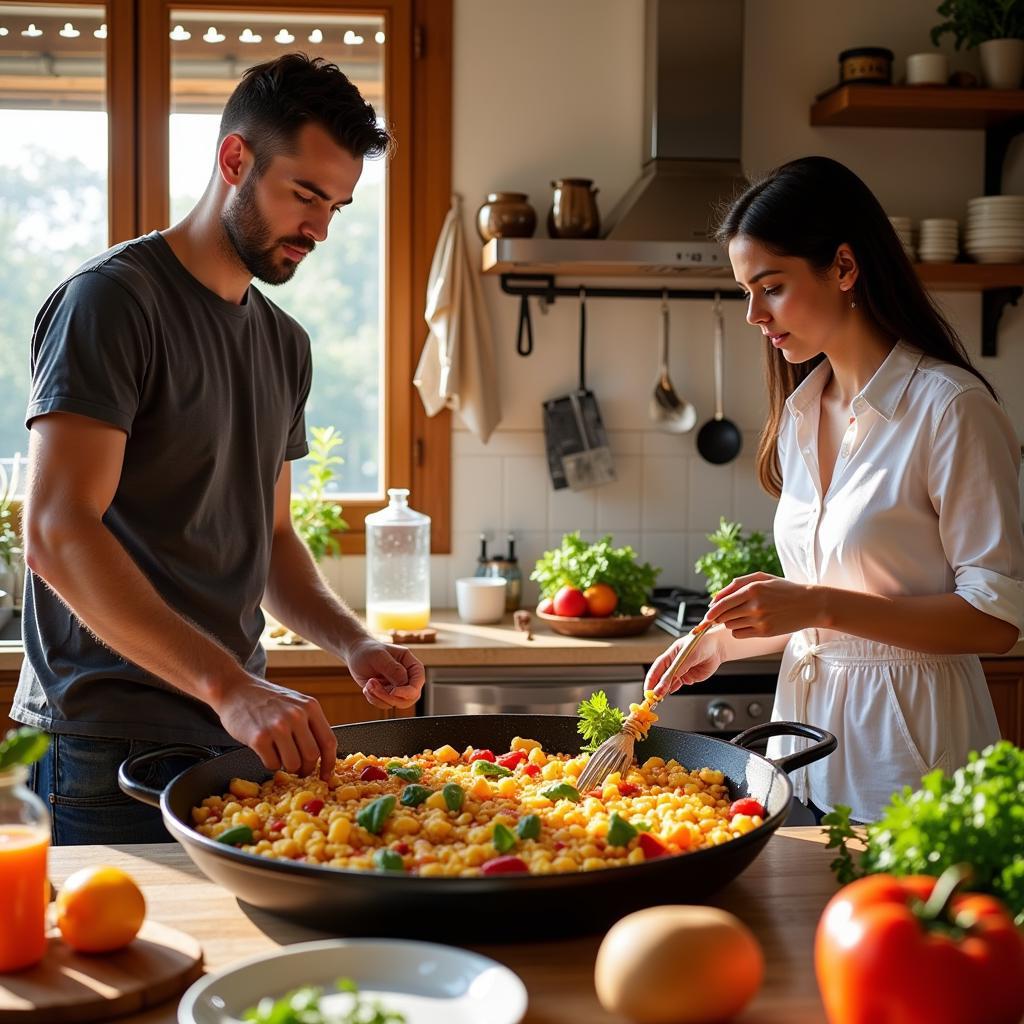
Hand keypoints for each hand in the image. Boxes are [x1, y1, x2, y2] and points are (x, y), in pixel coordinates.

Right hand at [214, 673, 336, 780]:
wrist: (235, 690)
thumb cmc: (266, 699)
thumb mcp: (295, 703)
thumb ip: (309, 724)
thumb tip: (322, 756)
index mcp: (310, 707)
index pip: (329, 741)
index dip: (329, 763)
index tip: (325, 776)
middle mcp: (296, 715)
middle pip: (312, 756)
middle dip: (306, 769)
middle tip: (299, 770)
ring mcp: (278, 726)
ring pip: (293, 764)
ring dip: (287, 767)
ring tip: (279, 756)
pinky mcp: (259, 738)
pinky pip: (273, 764)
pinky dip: (271, 764)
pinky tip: (266, 751)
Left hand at [345, 637, 425, 710]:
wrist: (356, 654)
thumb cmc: (368, 650)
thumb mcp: (379, 656)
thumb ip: (393, 669)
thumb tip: (404, 684)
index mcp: (410, 664)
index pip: (419, 680)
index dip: (409, 691)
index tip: (393, 692)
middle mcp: (407, 676)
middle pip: (411, 697)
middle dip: (391, 698)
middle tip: (374, 688)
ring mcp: (397, 686)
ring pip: (397, 703)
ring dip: (379, 697)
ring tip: (369, 683)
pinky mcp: (387, 693)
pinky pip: (384, 704)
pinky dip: (373, 698)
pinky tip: (367, 686)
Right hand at [645, 624, 724, 695]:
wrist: (717, 648)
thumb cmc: (702, 644)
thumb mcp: (687, 657)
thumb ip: (676, 672)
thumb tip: (665, 684)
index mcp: (670, 655)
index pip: (656, 669)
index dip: (650, 680)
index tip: (647, 690)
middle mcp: (673, 664)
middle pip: (660, 677)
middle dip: (655, 687)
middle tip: (652, 698)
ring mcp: (680, 671)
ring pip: (668, 683)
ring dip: (663, 690)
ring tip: (659, 698)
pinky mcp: (688, 677)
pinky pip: (677, 685)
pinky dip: (672, 689)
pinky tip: (667, 693)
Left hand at [705, 572, 821, 637]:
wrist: (810, 604)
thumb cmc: (784, 589)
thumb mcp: (761, 578)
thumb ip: (736, 584)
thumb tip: (715, 598)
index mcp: (752, 589)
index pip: (722, 603)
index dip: (711, 611)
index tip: (706, 615)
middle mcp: (754, 605)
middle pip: (723, 616)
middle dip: (719, 616)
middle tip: (721, 616)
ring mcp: (759, 620)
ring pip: (730, 625)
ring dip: (730, 622)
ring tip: (744, 615)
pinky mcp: (764, 632)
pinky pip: (739, 634)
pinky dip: (739, 630)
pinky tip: (749, 624)